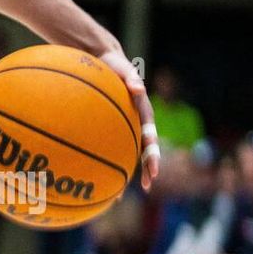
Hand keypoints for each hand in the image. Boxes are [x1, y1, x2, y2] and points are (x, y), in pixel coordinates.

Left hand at [98, 47, 158, 189]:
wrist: (103, 59)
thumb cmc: (113, 64)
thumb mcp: (122, 67)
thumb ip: (131, 76)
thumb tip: (138, 87)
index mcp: (142, 110)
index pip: (150, 134)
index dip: (153, 151)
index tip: (154, 166)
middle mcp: (136, 121)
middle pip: (144, 148)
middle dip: (148, 167)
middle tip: (148, 184)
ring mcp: (125, 125)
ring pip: (129, 152)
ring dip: (128, 171)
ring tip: (122, 194)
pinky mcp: (112, 126)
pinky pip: (111, 146)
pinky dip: (108, 161)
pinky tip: (98, 178)